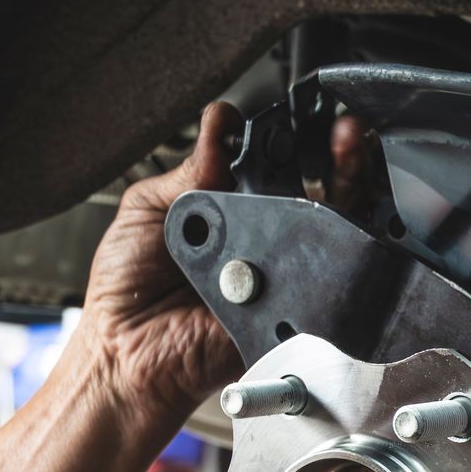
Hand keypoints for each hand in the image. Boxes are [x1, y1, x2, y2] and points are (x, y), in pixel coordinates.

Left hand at [73, 106, 381, 428]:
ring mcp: (280, 269)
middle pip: (311, 188)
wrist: (129, 354)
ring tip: (343, 149)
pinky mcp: (293, 303)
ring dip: (343, 182)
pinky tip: (326, 207)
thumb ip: (188, 170)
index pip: (267, 165)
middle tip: (338, 131)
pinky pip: (321, 270)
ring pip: (328, 223)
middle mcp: (259, 237)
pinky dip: (324, 240)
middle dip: (331, 153)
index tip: (293, 116)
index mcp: (225, 210)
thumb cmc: (126, 294)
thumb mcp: (147, 210)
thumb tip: (223, 127)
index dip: (284, 138)